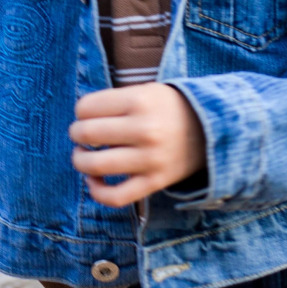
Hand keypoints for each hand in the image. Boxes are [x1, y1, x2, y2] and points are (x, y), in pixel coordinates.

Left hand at [69, 83, 205, 206]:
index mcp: (139, 101)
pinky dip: (97, 191)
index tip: (87, 115)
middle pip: (86, 134)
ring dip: (80, 161)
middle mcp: (145, 130)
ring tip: (84, 156)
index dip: (80, 111)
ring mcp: (150, 159)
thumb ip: (113, 102)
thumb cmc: (167, 109)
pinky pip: (116, 196)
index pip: (86, 107)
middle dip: (76, 134)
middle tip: (82, 135)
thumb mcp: (144, 91)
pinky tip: (94, 180)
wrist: (210, 129)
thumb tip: (79, 122)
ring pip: (95, 165)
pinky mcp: (155, 182)